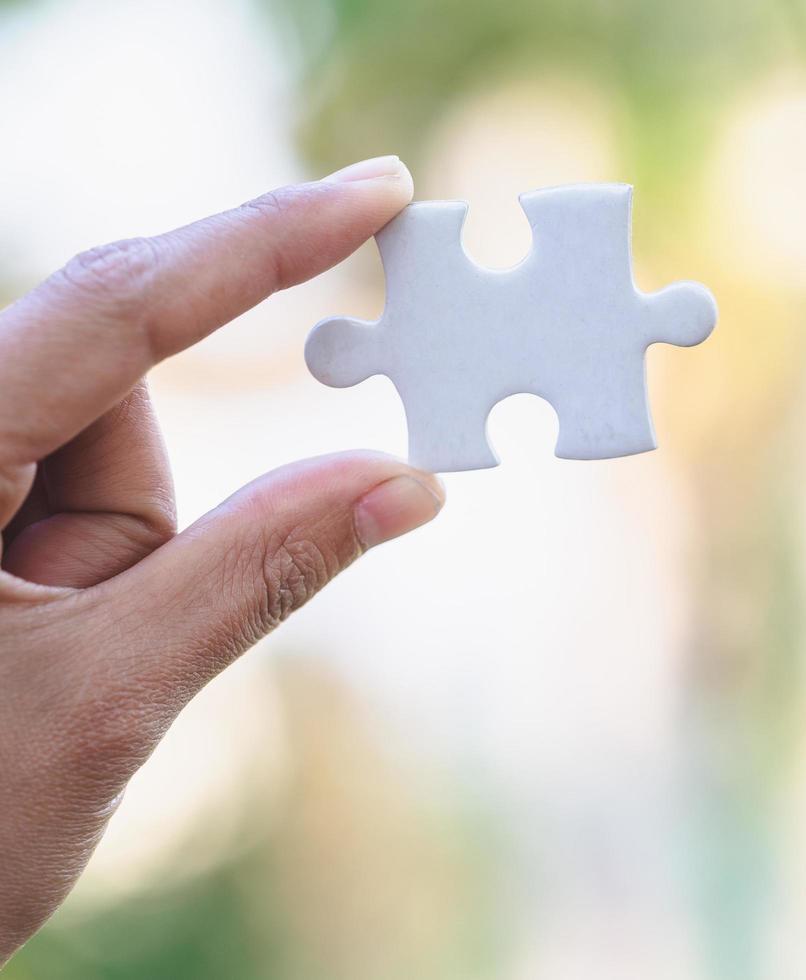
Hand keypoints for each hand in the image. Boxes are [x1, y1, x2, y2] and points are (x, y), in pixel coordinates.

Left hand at [0, 156, 445, 962]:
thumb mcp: (110, 697)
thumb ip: (260, 570)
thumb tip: (407, 481)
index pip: (112, 314)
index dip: (257, 245)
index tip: (373, 192)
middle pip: (99, 345)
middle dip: (194, 391)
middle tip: (286, 399)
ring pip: (96, 428)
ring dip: (131, 530)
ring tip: (78, 659)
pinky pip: (81, 474)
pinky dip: (123, 532)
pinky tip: (66, 629)